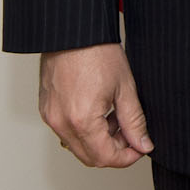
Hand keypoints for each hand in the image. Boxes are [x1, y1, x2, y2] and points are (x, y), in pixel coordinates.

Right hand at [38, 44, 153, 167]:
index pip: (105, 158)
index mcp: (82, 121)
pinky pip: (66, 132)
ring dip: (99, 141)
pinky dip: (84, 130)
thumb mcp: (125, 88)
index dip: (127, 157)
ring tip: (116, 116)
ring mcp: (50, 118)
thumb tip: (143, 144)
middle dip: (114, 150)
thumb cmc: (97, 52)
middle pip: (89, 157)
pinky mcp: (46, 110)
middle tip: (131, 132)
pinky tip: (99, 111)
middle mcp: (61, 123)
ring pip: (77, 146)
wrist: (73, 32)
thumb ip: (135, 121)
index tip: (140, 148)